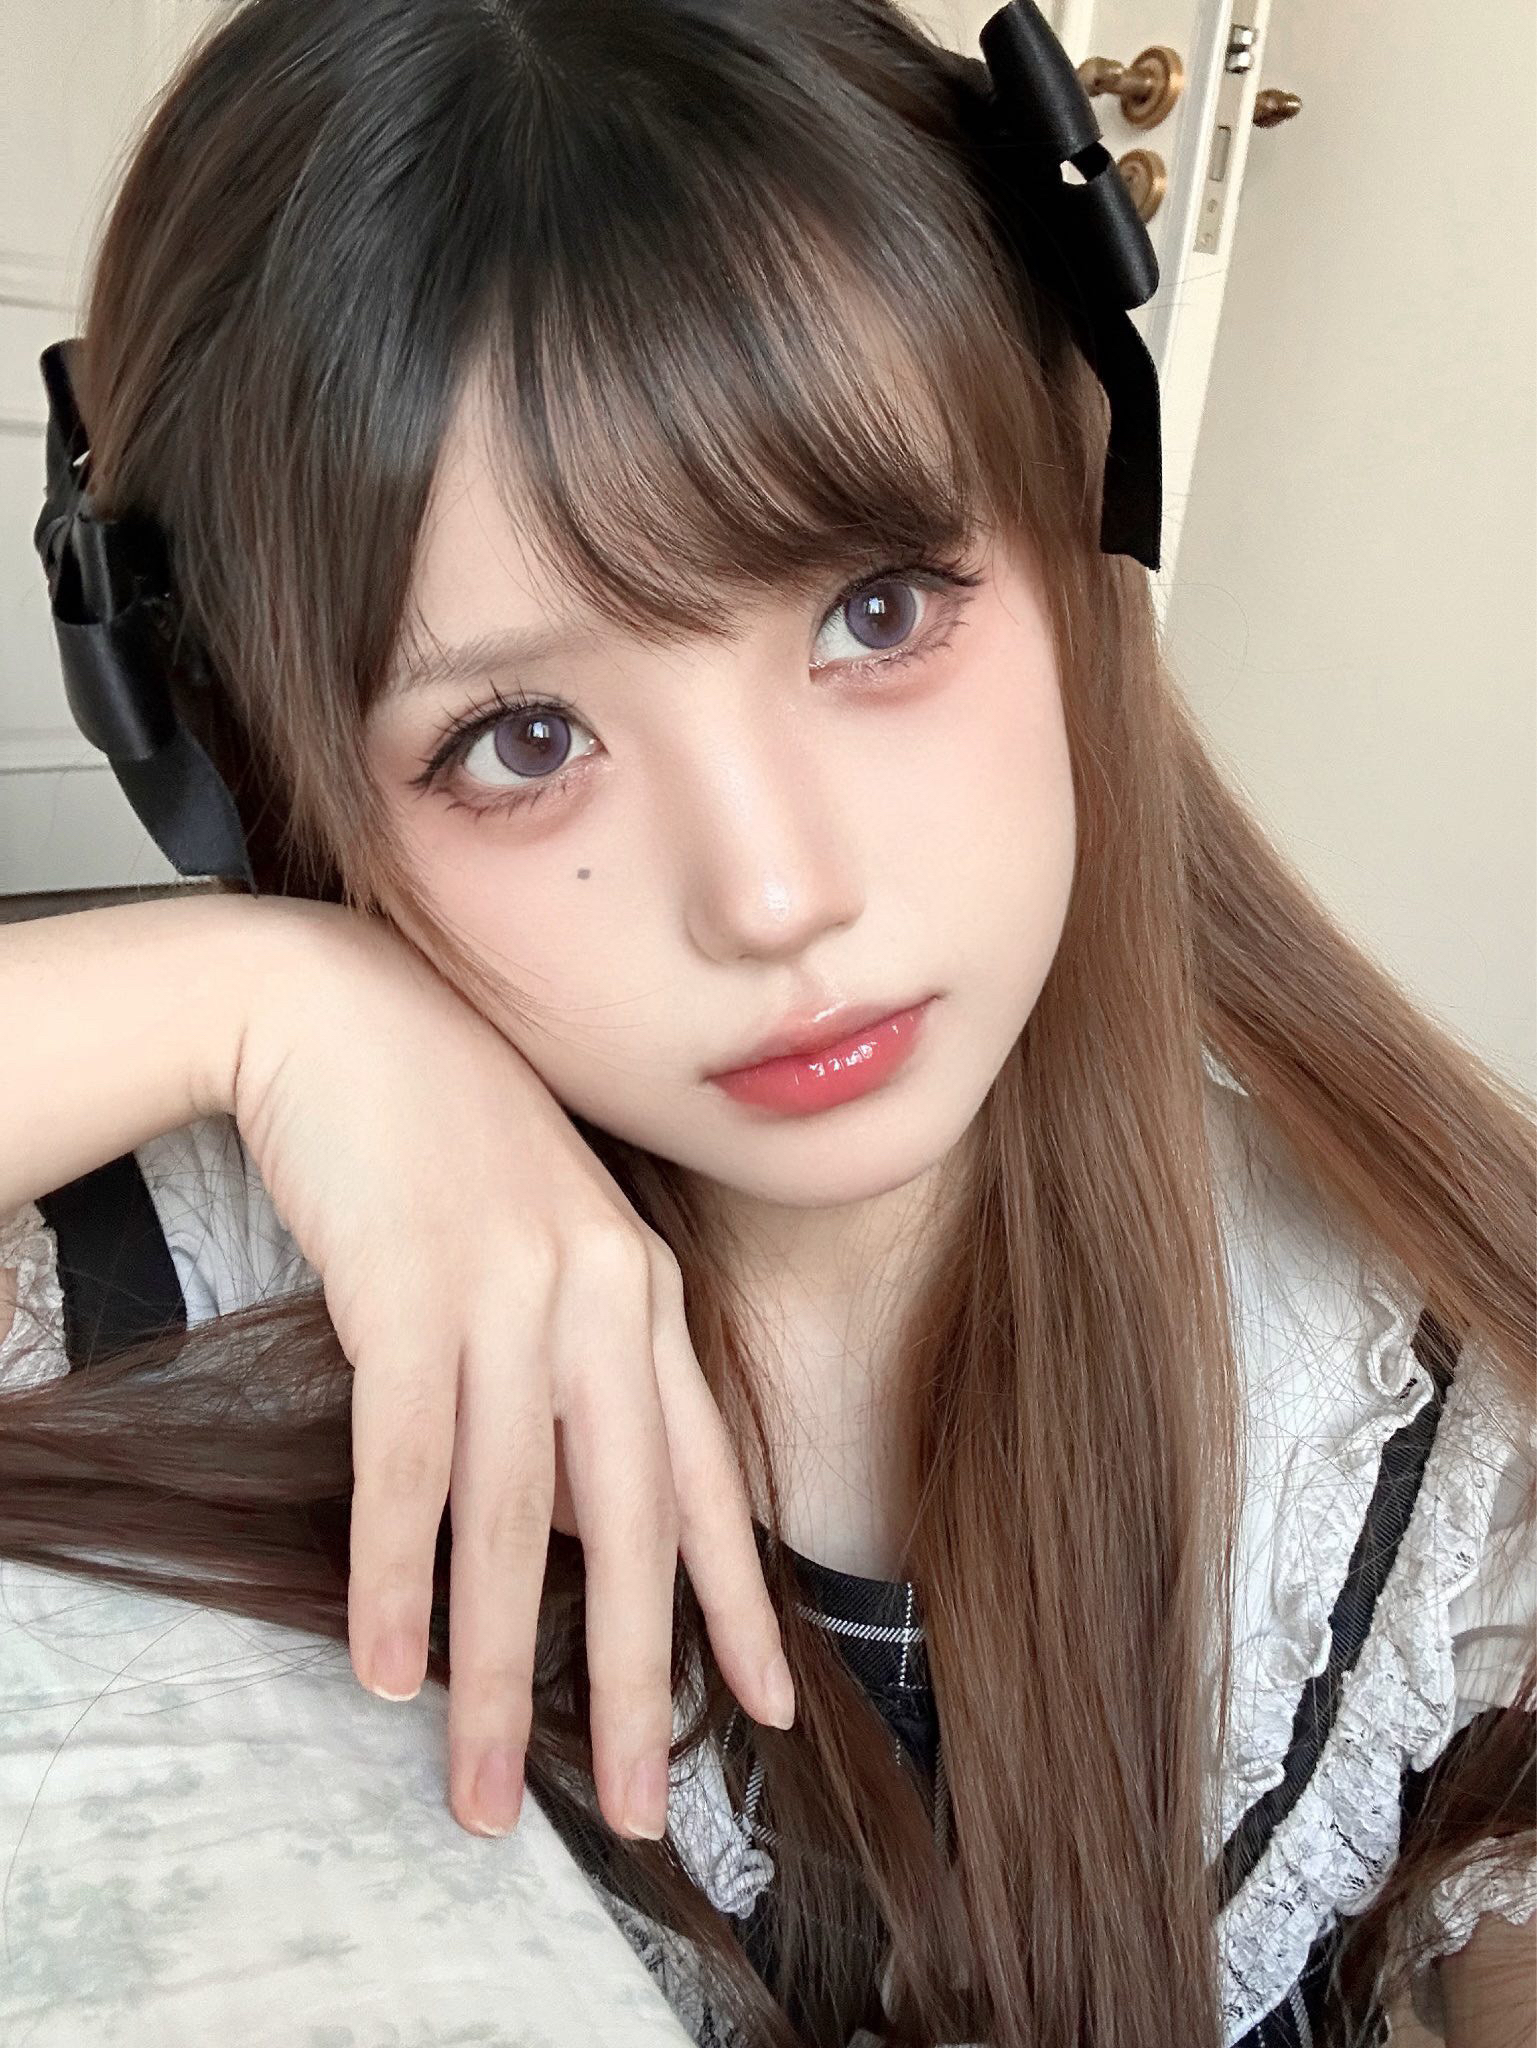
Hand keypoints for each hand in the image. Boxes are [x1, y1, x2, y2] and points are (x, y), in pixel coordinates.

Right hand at [229, 900, 794, 1838]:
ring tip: (485, 1788)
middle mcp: (600, 1295)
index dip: (736, 1595)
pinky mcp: (409, 1288)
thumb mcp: (546, 1240)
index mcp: (643, 1289)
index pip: (707, 1471)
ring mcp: (509, 1290)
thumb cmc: (446, 1131)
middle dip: (634, 1676)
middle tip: (644, 1806)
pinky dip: (394, 1568)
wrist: (345, 1015)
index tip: (761, 1705)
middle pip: (632, 1519)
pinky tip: (385, 1663)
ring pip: (515, 1514)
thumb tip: (582, 1510)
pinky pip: (408, 1458)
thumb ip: (579, 1363)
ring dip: (499, 1667)